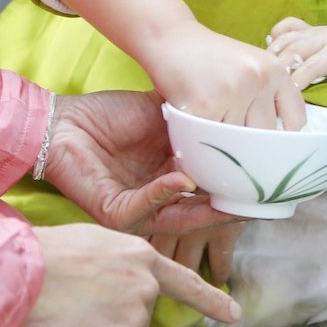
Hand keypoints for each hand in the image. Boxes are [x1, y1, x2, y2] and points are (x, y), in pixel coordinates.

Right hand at [23, 223, 239, 326]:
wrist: (31, 271)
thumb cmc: (53, 254)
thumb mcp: (97, 244)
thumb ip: (121, 264)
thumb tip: (122, 284)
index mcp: (141, 257)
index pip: (185, 282)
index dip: (211, 299)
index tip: (232, 313)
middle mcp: (146, 285)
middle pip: (141, 313)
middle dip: (117, 315)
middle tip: (82, 302)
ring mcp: (135, 312)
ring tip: (74, 310)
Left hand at [42, 90, 238, 237]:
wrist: (65, 121)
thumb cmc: (110, 117)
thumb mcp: (162, 115)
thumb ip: (193, 120)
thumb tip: (232, 110)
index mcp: (172, 178)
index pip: (210, 187)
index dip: (234, 182)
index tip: (261, 173)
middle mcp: (159, 200)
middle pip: (201, 209)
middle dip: (228, 204)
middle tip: (255, 193)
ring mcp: (138, 211)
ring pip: (178, 216)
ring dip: (203, 207)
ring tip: (228, 194)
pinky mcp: (114, 214)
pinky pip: (144, 208)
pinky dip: (163, 193)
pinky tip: (180, 178)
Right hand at [146, 22, 307, 129]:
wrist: (171, 38)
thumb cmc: (210, 57)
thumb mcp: (250, 65)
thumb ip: (268, 95)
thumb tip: (278, 142)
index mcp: (274, 70)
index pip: (296, 119)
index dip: (284, 137)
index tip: (270, 144)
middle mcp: (258, 79)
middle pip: (265, 135)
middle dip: (250, 143)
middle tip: (235, 142)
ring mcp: (232, 93)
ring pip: (238, 142)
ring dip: (223, 142)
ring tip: (211, 127)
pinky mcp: (205, 107)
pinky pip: (211, 140)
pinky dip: (203, 140)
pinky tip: (196, 128)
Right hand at [266, 18, 326, 112]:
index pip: (312, 66)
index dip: (295, 81)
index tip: (283, 96)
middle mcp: (324, 37)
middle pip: (293, 50)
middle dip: (278, 69)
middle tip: (265, 89)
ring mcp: (315, 30)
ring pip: (287, 38)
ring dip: (272, 54)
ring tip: (261, 75)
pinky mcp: (310, 27)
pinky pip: (288, 26)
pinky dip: (276, 35)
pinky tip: (269, 52)